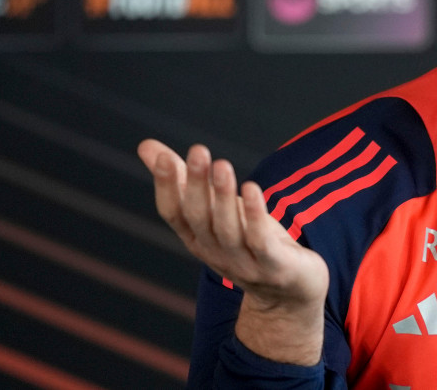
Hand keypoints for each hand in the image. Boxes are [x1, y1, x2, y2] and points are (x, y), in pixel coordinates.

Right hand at [137, 139, 328, 364]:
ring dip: (224, 197)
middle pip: (200, 218)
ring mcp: (244, 263)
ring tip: (222, 165)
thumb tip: (146, 145)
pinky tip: (253, 189)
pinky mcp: (274, 266)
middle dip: (197, 184)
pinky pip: (261, 241)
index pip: (174, 214)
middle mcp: (215, 252)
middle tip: (198, 151)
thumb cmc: (248, 240)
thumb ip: (183, 178)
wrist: (290, 292)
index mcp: (197, 238)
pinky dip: (255, 216)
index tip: (164, 157)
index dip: (167, 187)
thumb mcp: (216, 208)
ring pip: (228, 229)